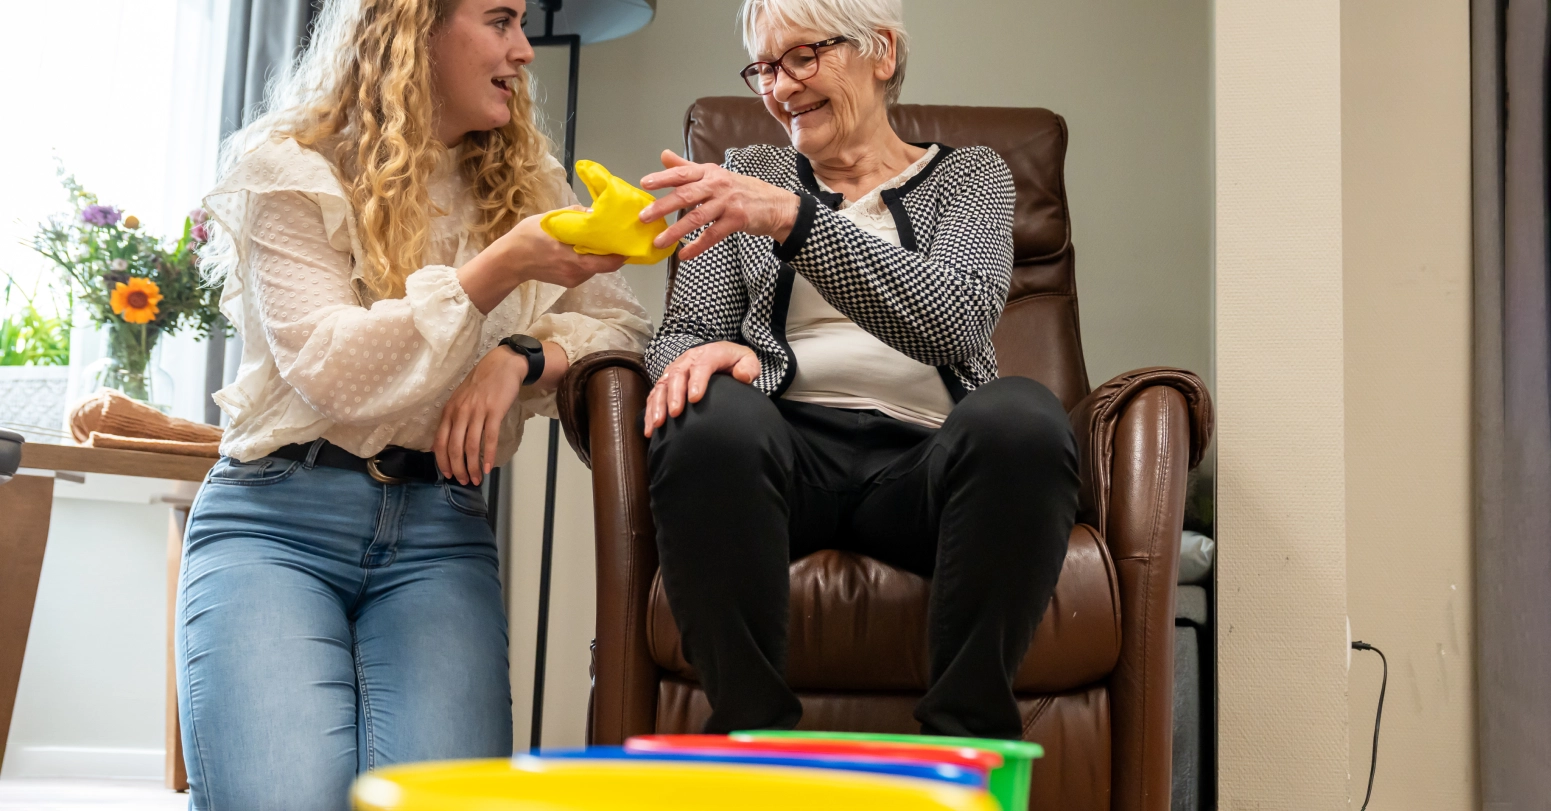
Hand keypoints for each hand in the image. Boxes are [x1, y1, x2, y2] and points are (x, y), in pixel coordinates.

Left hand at [434, 346, 525, 484]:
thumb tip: (450, 443)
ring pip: (471, 446)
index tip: (448, 475)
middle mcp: (460, 412)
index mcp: (449, 411)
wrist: (502, 365)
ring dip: (473, 466)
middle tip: (464, 481)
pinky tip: (488, 467)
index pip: (440, 442)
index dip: (442, 461)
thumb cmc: (482, 384)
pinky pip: (489, 438)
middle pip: (454, 448)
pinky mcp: (494, 412)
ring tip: (477, 479)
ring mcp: (477, 412)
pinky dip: (488, 455)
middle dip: (458, 468)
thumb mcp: (461, 399)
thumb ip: (454, 418)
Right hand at [498, 208, 628, 286]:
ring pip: (596, 268)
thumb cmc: (527, 237)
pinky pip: (586, 271)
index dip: (620, 253)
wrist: (510, 260)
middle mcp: (575, 273)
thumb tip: (594, 211)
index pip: (607, 262)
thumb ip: (574, 214)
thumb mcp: (550, 220)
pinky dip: (589, 260)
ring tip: (599, 240)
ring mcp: (572, 280)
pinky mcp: (569, 282)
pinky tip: (583, 249)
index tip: (626, 240)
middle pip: (604, 265)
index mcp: (572, 258)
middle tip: (615, 237)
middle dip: (611, 252)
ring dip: (599, 256)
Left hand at [638, 151, 801, 261]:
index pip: (682, 174)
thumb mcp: (714, 174)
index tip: (645, 184)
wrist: (774, 204)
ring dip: (676, 231)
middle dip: (663, 206)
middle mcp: (717, 185)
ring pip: (697, 218)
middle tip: (644, 217)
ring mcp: (728, 202)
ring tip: (659, 242)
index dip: (663, 178)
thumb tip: (663, 155)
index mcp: (709, 172)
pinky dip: (697, 246)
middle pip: (686, 195)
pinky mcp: (737, 220)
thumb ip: (686, 167)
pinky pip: (713, 235)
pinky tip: (684, 255)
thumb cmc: (740, 189)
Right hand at [644, 341, 760, 436]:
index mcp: (709, 353)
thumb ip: (749, 367)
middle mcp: (688, 360)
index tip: (695, 399)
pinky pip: (654, 395)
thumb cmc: (735, 362)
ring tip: (658, 423)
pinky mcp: (667, 382)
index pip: (702, 365)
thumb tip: (743, 376)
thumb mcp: (747, 360)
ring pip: (662, 385)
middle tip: (676, 413)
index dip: (697, 380)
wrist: (720, 356)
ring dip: (658, 404)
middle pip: (677, 374)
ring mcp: (675, 371)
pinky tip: (650, 430)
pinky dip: (650, 411)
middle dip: (674, 395)